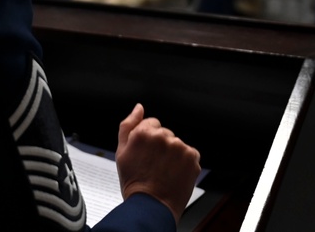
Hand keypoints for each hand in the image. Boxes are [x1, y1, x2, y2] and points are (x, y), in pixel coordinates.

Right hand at [115, 103, 200, 223]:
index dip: (148, 140)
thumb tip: (138, 107)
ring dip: (173, 153)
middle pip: (165, 133)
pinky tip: (175, 172)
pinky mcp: (192, 157)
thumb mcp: (121, 151)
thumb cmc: (134, 180)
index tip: (146, 153)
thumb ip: (128, 125)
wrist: (152, 206)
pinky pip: (189, 153)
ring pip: (177, 144)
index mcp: (143, 132)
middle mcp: (163, 136)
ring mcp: (179, 147)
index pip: (152, 124)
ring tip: (164, 170)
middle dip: (161, 145)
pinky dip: (184, 162)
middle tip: (153, 164)